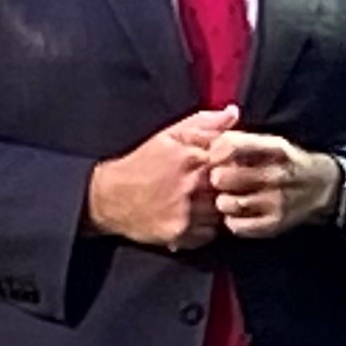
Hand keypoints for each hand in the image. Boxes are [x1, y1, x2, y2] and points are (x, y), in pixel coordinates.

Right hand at [88, 110, 231, 250]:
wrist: (110, 198)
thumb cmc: (142, 164)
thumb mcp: (169, 135)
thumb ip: (204, 123)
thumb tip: (233, 112)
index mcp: (192, 157)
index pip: (234, 161)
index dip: (235, 163)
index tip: (227, 166)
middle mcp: (192, 186)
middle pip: (232, 188)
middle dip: (228, 187)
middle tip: (212, 187)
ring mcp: (187, 212)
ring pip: (223, 212)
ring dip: (217, 208)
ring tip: (199, 201)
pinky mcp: (182, 234)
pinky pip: (210, 233)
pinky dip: (206, 227)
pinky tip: (192, 216)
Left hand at [206, 129, 344, 239]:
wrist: (322, 187)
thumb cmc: (284, 162)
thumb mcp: (266, 140)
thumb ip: (230, 136)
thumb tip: (192, 135)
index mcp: (273, 147)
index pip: (230, 144)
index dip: (213, 151)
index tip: (213, 156)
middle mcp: (276, 174)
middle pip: (222, 177)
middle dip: (216, 178)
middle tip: (221, 180)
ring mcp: (276, 201)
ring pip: (226, 203)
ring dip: (222, 201)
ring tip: (229, 197)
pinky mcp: (275, 224)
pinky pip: (236, 226)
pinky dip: (232, 220)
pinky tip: (239, 213)